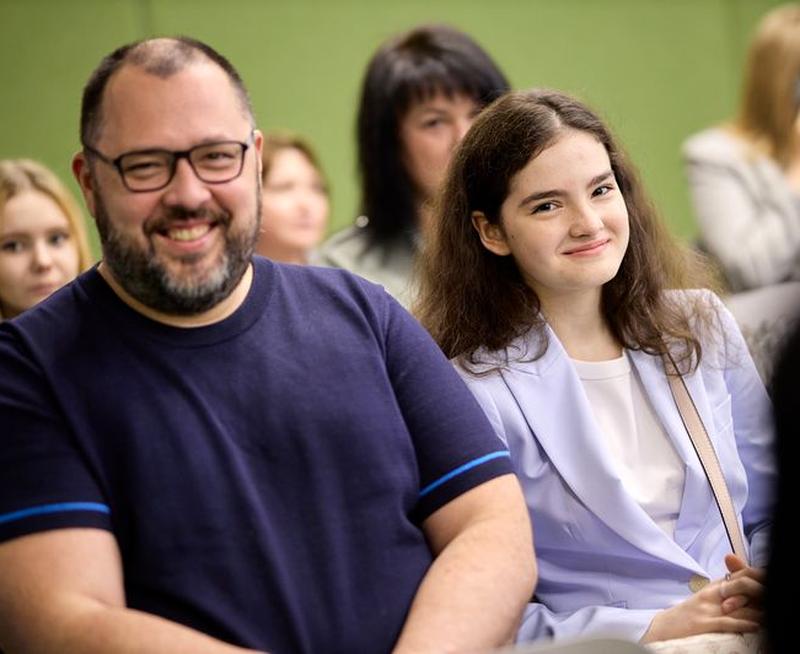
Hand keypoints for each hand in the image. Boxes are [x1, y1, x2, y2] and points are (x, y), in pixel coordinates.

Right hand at [641, 562, 761, 642]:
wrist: (662, 628)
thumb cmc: (686, 617)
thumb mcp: (704, 601)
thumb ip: (723, 594)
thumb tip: (746, 594)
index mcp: (712, 588)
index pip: (739, 575)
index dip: (758, 576)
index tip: (771, 580)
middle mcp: (711, 594)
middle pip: (742, 586)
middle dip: (762, 591)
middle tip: (775, 595)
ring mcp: (707, 608)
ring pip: (740, 605)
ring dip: (759, 609)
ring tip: (773, 611)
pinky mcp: (703, 623)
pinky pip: (728, 622)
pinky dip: (744, 623)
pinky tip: (757, 626)